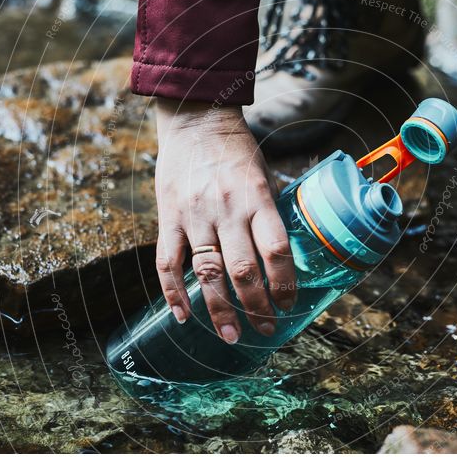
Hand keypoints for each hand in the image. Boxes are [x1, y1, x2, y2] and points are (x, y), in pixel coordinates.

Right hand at [154, 99, 296, 343]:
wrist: (195, 120)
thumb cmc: (236, 151)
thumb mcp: (264, 176)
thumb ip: (269, 215)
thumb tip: (281, 260)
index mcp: (257, 198)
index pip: (276, 251)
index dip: (284, 284)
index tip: (289, 306)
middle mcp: (227, 209)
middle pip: (243, 271)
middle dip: (256, 307)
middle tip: (265, 330)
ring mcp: (195, 215)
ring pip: (207, 273)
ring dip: (220, 310)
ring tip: (231, 336)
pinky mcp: (168, 217)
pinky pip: (168, 262)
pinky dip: (173, 294)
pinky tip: (183, 316)